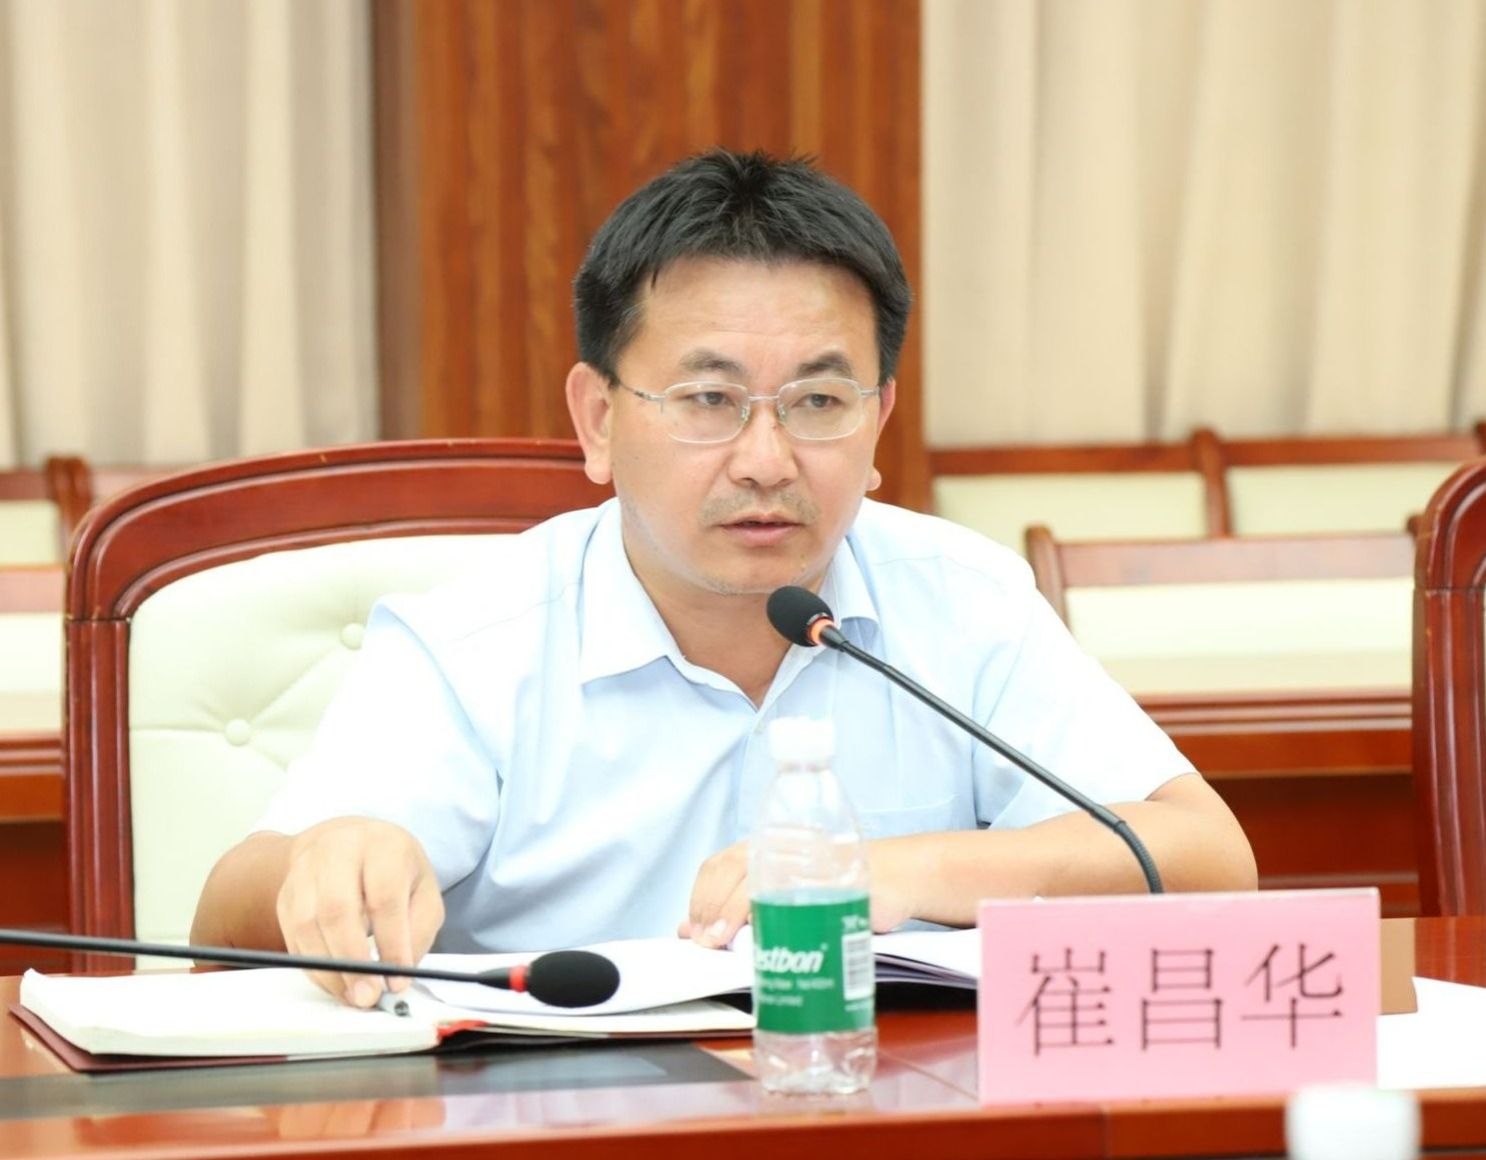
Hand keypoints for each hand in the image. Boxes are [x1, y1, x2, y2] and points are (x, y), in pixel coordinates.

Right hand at [275, 817, 444, 1007]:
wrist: (349, 842)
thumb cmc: (394, 870)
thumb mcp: (423, 890)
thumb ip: (418, 929)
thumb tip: (399, 973)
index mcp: (382, 845)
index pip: (384, 896)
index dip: (391, 943)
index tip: (397, 980)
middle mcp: (338, 850)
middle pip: (337, 909)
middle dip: (352, 960)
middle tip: (368, 996)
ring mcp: (305, 871)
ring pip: (308, 925)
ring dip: (329, 969)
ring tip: (353, 995)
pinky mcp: (286, 894)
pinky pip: (293, 937)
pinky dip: (313, 967)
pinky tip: (335, 982)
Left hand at [679, 838, 921, 947]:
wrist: (897, 877)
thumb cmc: (838, 888)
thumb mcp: (785, 893)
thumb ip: (739, 906)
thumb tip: (689, 929)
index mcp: (767, 845)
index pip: (718, 865)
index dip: (700, 898)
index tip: (693, 931)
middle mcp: (784, 846)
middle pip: (731, 868)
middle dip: (711, 906)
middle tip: (705, 940)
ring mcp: (808, 859)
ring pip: (758, 878)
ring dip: (731, 910)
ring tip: (721, 939)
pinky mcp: (833, 878)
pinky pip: (798, 894)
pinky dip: (776, 914)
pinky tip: (764, 933)